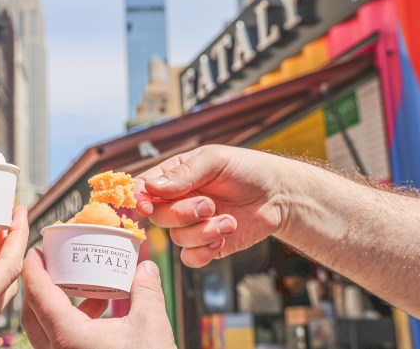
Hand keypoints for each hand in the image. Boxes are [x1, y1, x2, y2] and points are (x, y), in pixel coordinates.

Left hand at [21, 249, 175, 348]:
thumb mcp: (151, 325)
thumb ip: (146, 290)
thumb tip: (145, 266)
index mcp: (68, 337)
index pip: (38, 295)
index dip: (33, 269)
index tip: (34, 250)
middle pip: (32, 313)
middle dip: (38, 285)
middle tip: (51, 263)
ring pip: (44, 330)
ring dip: (55, 304)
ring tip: (79, 283)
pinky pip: (59, 342)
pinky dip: (68, 322)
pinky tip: (98, 311)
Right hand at [135, 145, 288, 267]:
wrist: (279, 195)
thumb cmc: (246, 169)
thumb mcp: (214, 161)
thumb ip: (183, 174)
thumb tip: (151, 188)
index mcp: (174, 177)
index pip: (143, 188)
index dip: (140, 200)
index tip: (148, 207)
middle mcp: (178, 202)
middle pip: (159, 217)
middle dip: (182, 214)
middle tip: (209, 205)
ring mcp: (192, 225)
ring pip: (177, 238)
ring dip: (203, 231)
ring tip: (228, 220)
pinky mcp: (207, 245)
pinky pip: (190, 258)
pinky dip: (205, 250)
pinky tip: (225, 236)